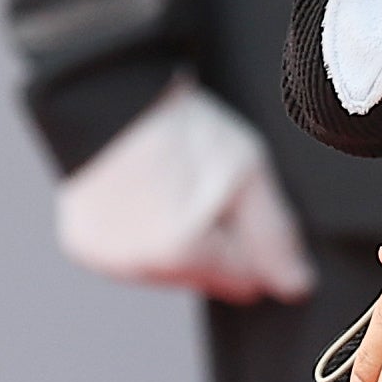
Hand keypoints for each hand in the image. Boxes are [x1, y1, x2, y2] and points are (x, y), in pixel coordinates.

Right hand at [54, 78, 315, 304]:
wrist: (112, 96)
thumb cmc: (179, 127)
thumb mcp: (247, 173)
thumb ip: (273, 236)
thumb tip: (296, 285)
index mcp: (182, 254)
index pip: (244, 281)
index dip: (253, 244)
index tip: (239, 203)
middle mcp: (141, 268)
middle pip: (205, 278)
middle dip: (216, 241)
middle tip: (204, 186)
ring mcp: (109, 260)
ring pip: (168, 270)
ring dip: (180, 240)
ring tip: (173, 184)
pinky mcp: (86, 247)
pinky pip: (131, 256)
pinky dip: (144, 234)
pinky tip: (147, 194)